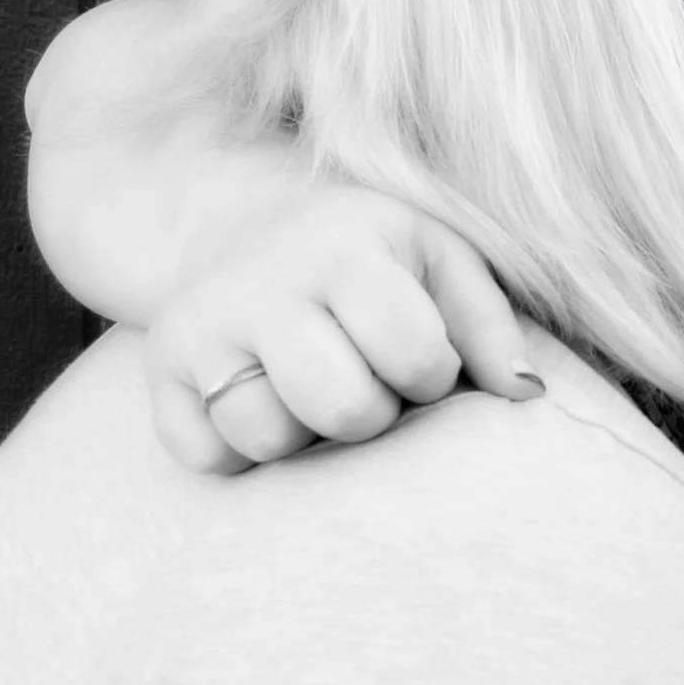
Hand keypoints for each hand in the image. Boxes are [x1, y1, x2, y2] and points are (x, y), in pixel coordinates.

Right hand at [145, 184, 542, 472]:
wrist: (243, 225)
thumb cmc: (371, 253)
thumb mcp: (440, 258)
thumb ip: (490, 324)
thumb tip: (526, 394)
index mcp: (342, 247)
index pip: (414, 354)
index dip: (432, 373)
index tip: (422, 356)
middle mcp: (259, 284)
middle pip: (342, 409)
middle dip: (374, 412)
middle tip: (367, 378)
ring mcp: (197, 329)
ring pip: (269, 439)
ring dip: (308, 434)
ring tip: (315, 386)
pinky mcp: (157, 374)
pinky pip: (210, 459)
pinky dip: (245, 450)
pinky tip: (265, 399)